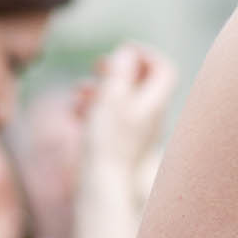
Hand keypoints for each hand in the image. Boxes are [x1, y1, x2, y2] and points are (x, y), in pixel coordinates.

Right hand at [74, 43, 176, 181]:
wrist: (101, 187)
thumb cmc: (107, 142)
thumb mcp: (111, 98)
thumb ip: (120, 71)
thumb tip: (127, 52)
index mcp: (153, 103)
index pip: (164, 69)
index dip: (147, 54)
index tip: (124, 50)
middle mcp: (149, 117)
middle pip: (141, 83)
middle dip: (118, 70)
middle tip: (97, 66)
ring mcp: (135, 133)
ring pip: (120, 102)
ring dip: (99, 91)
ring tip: (78, 91)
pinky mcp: (119, 147)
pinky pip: (109, 121)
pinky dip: (93, 111)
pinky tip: (74, 113)